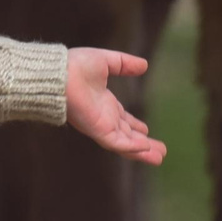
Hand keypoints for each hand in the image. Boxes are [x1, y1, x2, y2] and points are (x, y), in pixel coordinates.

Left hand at [65, 48, 164, 164]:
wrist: (60, 74)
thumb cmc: (76, 65)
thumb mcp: (106, 61)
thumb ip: (124, 64)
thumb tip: (144, 65)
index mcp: (104, 103)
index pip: (123, 119)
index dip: (135, 126)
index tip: (147, 131)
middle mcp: (103, 117)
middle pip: (127, 135)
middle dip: (144, 144)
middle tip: (160, 152)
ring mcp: (101, 126)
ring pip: (125, 144)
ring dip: (142, 152)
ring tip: (159, 159)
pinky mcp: (98, 130)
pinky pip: (117, 143)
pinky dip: (131, 147)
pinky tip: (146, 148)